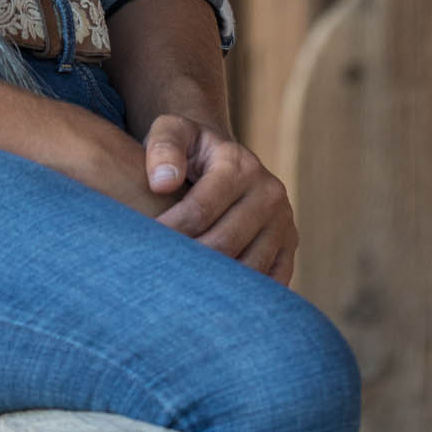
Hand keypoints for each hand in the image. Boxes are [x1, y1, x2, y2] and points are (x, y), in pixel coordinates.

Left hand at [141, 114, 297, 283]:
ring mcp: (284, 223)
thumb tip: (162, 183)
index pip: (200, 210)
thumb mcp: (172, 131)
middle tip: (158, 276)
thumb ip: (163, 148)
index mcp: (239, 164)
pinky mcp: (288, 249)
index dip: (169, 232)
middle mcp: (269, 193)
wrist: (224, 160)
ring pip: (248, 270)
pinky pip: (269, 284)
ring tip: (180, 292)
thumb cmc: (189, 149)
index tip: (143, 247)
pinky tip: (211, 300)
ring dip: (213, 286)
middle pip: (225, 244)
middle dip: (188, 262)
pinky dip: (242, 297)